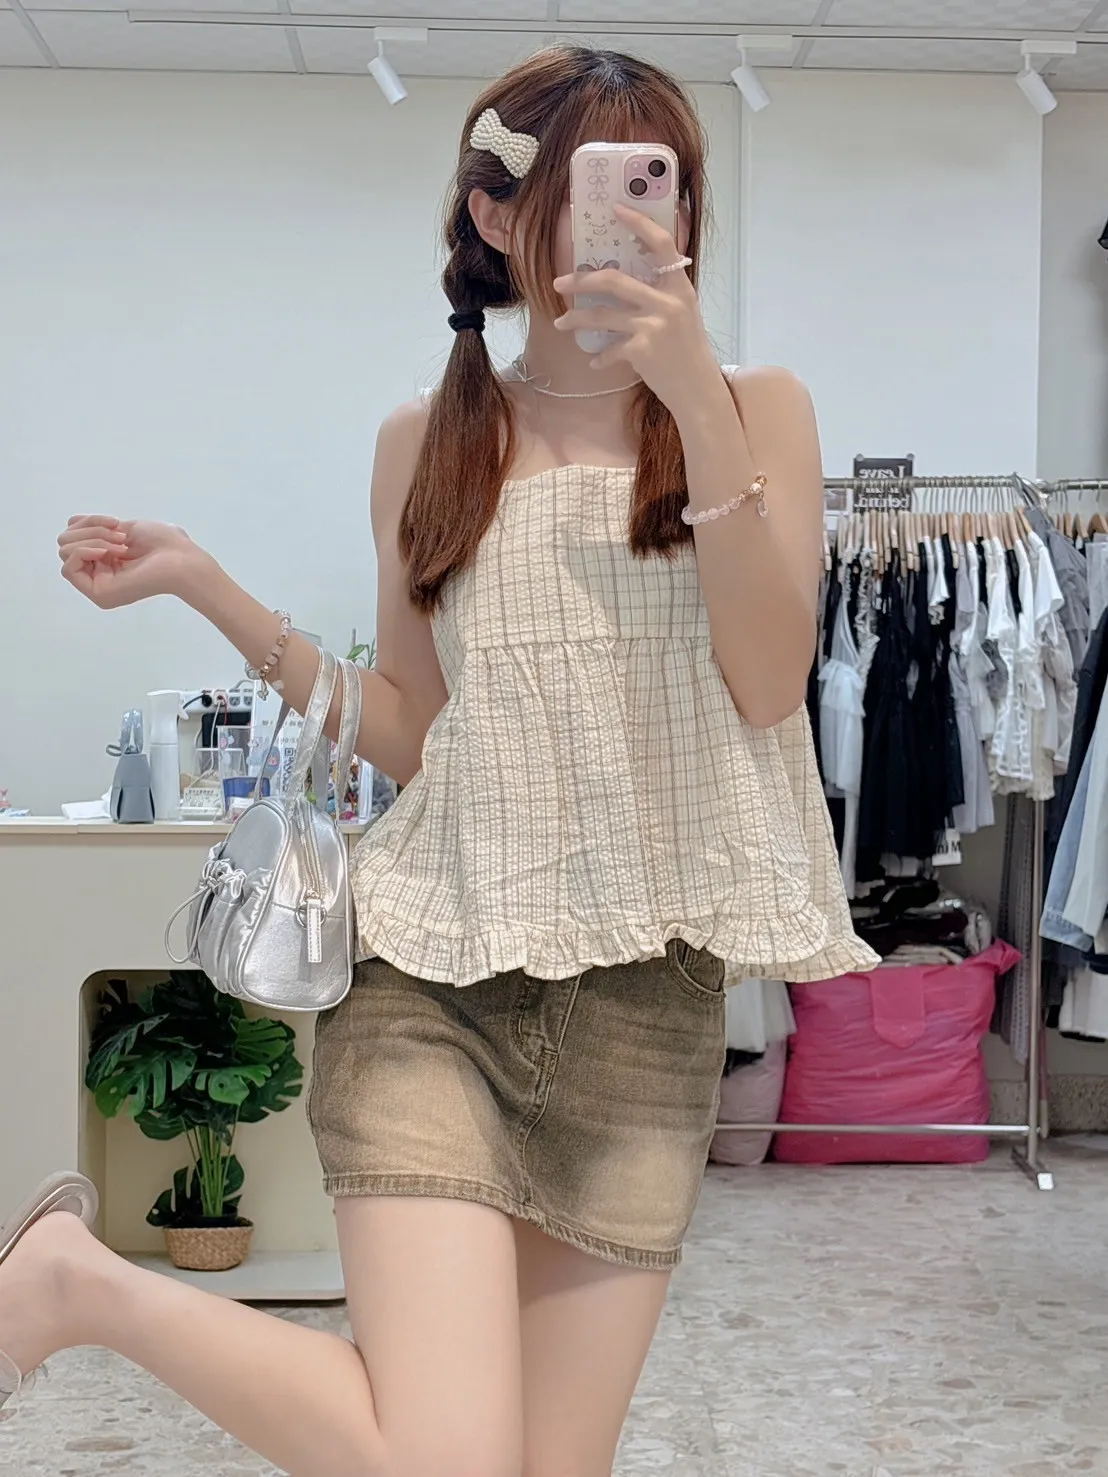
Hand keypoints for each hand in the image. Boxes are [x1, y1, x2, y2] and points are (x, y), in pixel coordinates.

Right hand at [57, 516, 211, 608]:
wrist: (181, 560)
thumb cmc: (163, 543)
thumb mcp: (123, 525)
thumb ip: (94, 526)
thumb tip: (71, 522)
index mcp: (105, 558)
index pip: (73, 535)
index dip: (88, 522)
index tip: (116, 522)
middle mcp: (98, 572)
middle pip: (65, 542)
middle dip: (90, 530)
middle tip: (120, 536)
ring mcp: (98, 584)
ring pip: (65, 552)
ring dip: (91, 539)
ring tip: (120, 545)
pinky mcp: (98, 594)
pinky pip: (68, 568)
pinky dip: (84, 552)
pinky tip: (107, 552)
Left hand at [553, 203, 726, 422]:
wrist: (699, 390)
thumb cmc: (688, 351)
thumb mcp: (683, 314)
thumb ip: (660, 294)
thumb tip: (623, 280)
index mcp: (679, 287)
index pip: (661, 243)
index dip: (638, 223)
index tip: (616, 209)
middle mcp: (667, 303)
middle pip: (614, 280)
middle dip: (580, 280)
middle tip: (559, 283)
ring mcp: (653, 326)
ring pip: (601, 315)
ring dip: (576, 319)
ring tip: (560, 323)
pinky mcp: (642, 351)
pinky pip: (609, 349)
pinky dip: (600, 357)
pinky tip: (594, 362)